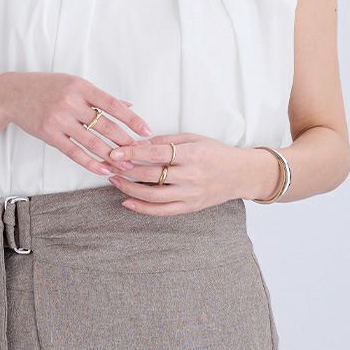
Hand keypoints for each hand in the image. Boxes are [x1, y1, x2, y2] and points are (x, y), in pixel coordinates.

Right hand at [0, 72, 151, 176]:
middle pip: (105, 125)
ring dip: (112, 156)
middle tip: (141, 153)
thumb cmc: (46, 87)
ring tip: (127, 166)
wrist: (12, 94)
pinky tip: (103, 170)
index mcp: (81, 87)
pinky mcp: (49, 134)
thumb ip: (99, 97)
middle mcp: (71, 102)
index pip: (112, 104)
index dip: (132, 119)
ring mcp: (59, 120)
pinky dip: (90, 163)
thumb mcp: (73, 84)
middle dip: (126, 142)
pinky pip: (74, 152)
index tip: (147, 130)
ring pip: (92, 141)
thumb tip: (128, 104)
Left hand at [106, 133, 265, 214]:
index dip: (133, 153)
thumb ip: (167, 141)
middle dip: (126, 170)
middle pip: (151, 175)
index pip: (156, 153)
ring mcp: (190, 194)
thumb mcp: (194, 138)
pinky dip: (142, 208)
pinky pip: (162, 211)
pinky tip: (127, 202)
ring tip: (114, 180)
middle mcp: (191, 176)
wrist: (240, 174)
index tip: (115, 151)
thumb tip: (140, 144)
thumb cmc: (216, 152)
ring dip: (129, 189)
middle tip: (109, 164)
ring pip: (153, 196)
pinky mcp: (190, 207)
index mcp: (192, 154)